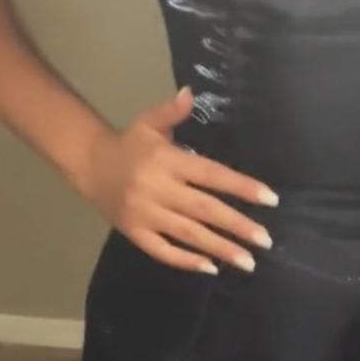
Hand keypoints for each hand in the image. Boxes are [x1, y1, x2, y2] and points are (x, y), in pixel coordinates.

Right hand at [80, 87, 277, 273]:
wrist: (89, 166)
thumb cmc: (130, 145)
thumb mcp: (149, 122)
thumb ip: (172, 111)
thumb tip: (191, 93)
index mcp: (167, 161)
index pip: (211, 174)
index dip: (241, 187)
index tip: (270, 199)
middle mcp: (157, 188)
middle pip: (204, 209)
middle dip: (237, 226)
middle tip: (265, 240)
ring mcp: (145, 214)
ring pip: (188, 234)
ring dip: (220, 248)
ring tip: (248, 262)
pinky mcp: (134, 233)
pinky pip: (163, 251)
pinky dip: (186, 261)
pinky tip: (211, 268)